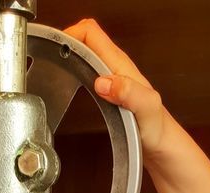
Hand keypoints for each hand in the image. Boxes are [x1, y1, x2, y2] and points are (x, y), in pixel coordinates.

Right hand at [64, 20, 166, 154]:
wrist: (161, 143)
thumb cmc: (156, 127)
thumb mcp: (146, 108)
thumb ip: (129, 93)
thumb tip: (103, 82)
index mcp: (120, 65)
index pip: (91, 33)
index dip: (71, 33)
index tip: (56, 48)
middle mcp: (114, 67)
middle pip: (85, 38)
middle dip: (65, 40)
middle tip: (48, 57)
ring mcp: (111, 77)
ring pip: (85, 51)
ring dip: (68, 52)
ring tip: (53, 65)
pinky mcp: (108, 89)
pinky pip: (88, 69)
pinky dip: (74, 68)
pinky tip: (68, 82)